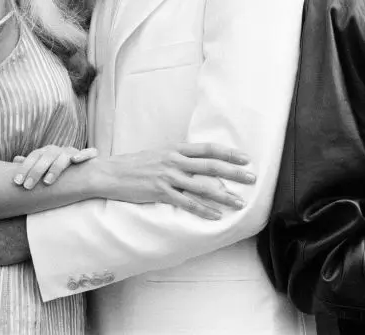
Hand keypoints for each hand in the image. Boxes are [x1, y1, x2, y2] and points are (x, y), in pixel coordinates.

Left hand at [12, 145, 99, 189]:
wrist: (89, 171)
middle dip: (36, 171)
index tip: (17, 182)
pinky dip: (83, 154)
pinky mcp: (91, 156)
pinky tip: (75, 160)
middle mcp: (60, 150)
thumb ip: (33, 164)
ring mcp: (75, 152)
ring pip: (65, 155)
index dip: (25, 168)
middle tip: (27, 186)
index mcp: (48, 152)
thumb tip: (16, 159)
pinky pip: (89, 152)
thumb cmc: (62, 172)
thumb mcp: (46, 168)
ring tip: (47, 182)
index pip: (34, 156)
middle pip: (47, 156)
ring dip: (55, 167)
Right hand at [101, 143, 256, 220]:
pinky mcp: (160, 192)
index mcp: (176, 149)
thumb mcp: (161, 154)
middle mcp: (175, 161)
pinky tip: (215, 215)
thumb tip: (200, 162)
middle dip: (234, 173)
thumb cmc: (137, 164)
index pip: (208, 149)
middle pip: (211, 166)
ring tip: (239, 203)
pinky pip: (186, 202)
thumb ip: (180, 157)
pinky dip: (202, 210)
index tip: (246, 159)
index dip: (228, 153)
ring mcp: (168, 177)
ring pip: (202, 186)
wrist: (111, 173)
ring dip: (223, 196)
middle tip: (252, 179)